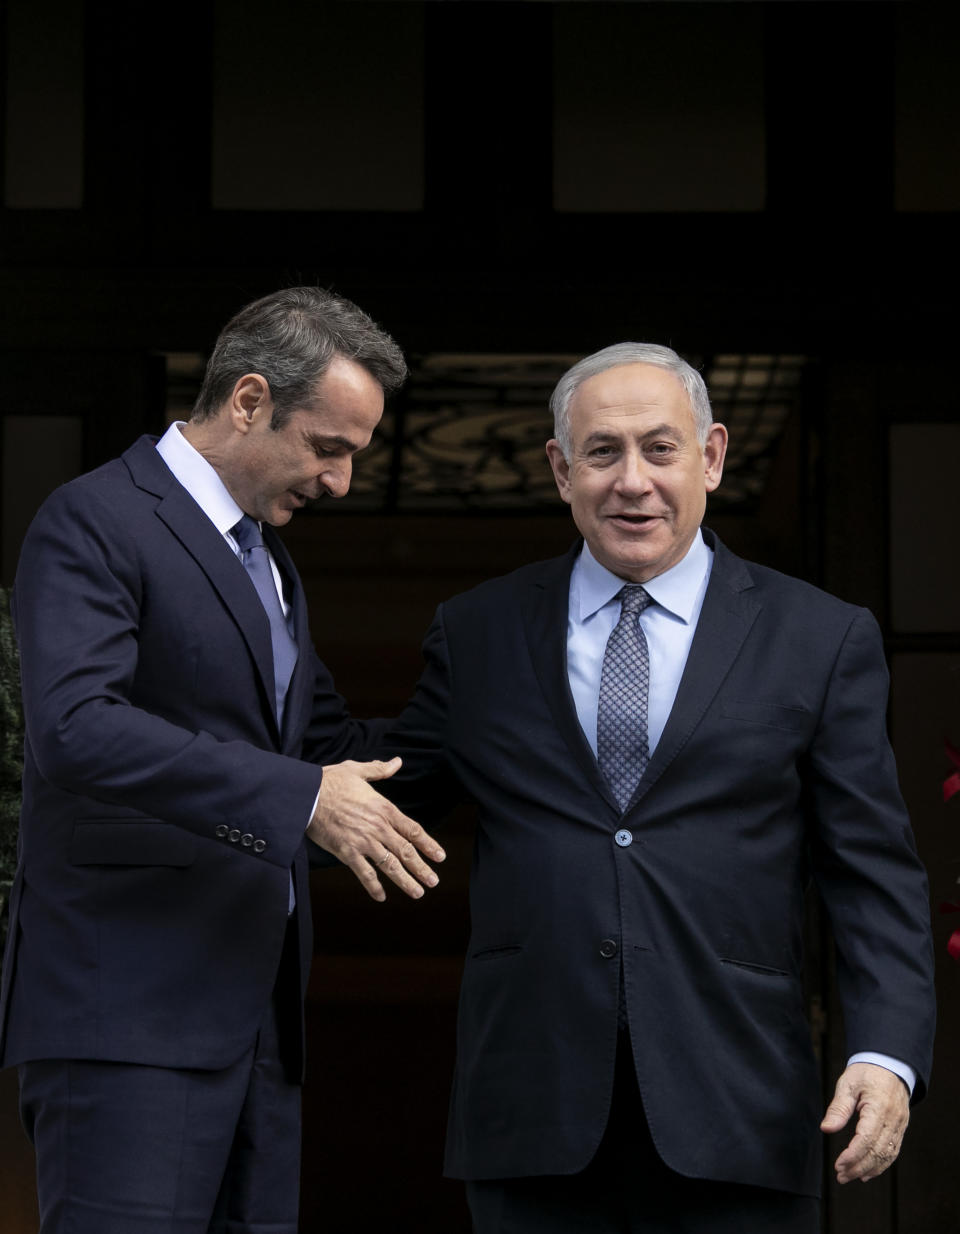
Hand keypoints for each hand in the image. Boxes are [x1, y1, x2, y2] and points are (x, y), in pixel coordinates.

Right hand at [307, 756, 444, 901]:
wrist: (306, 795)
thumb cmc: (330, 781)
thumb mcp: (357, 770)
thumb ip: (380, 770)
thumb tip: (397, 762)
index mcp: (384, 808)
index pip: (413, 830)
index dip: (429, 845)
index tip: (440, 856)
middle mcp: (378, 827)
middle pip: (406, 851)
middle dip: (422, 868)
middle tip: (434, 882)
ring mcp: (363, 841)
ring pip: (390, 866)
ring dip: (405, 881)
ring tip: (418, 893)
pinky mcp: (347, 852)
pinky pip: (364, 873)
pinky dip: (374, 886)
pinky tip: (381, 896)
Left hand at [820, 1062, 909, 1183]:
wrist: (889, 1065)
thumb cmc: (866, 1072)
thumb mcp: (848, 1084)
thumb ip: (838, 1108)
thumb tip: (826, 1129)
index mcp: (879, 1108)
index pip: (867, 1139)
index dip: (853, 1155)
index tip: (838, 1165)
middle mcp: (893, 1120)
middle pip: (877, 1152)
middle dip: (858, 1167)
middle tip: (840, 1176)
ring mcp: (899, 1126)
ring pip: (887, 1155)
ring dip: (869, 1170)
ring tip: (850, 1177)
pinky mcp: (900, 1129)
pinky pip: (892, 1151)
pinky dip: (881, 1165)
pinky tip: (868, 1173)